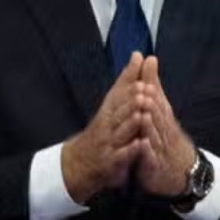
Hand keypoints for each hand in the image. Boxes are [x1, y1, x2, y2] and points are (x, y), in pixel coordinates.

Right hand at [60, 52, 145, 202]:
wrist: (76, 164)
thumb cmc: (101, 131)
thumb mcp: (111, 104)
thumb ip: (126, 82)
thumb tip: (138, 55)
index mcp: (108, 110)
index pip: (118, 92)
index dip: (129, 81)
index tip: (139, 68)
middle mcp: (106, 125)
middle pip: (118, 110)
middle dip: (130, 99)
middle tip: (143, 88)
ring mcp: (107, 144)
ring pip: (119, 132)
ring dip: (130, 123)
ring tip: (141, 114)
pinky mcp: (110, 163)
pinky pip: (120, 156)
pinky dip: (129, 151)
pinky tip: (140, 144)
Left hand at [131, 56, 196, 197]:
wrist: (184, 172)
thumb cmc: (167, 136)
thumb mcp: (161, 110)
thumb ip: (153, 86)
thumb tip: (149, 58)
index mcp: (163, 117)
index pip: (158, 100)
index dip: (152, 89)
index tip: (144, 77)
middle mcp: (164, 131)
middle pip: (158, 116)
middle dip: (151, 103)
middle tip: (143, 90)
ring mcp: (161, 148)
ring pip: (155, 135)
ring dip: (149, 125)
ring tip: (143, 114)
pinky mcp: (155, 166)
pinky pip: (151, 158)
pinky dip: (147, 152)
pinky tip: (142, 144)